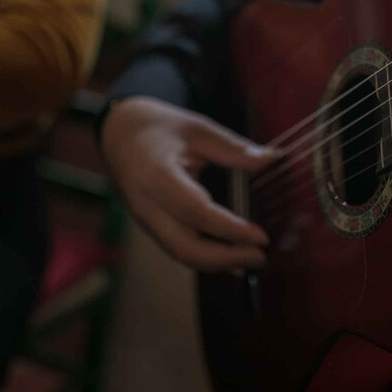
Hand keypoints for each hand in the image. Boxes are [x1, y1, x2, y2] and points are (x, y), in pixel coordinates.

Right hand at [101, 96, 278, 272]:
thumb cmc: (158, 128)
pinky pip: (179, 248)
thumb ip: (234, 148)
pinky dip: (207, 258)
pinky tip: (234, 260)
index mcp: (155, 175)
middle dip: (225, 259)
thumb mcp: (197, 129)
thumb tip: (273, 158)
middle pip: (184, 247)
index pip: (196, 212)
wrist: (118, 134)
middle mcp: (147, 204)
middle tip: (261, 258)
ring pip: (181, 253)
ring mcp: (146, 219)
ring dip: (218, 263)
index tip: (262, 237)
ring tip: (253, 261)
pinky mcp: (153, 226)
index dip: (231, 230)